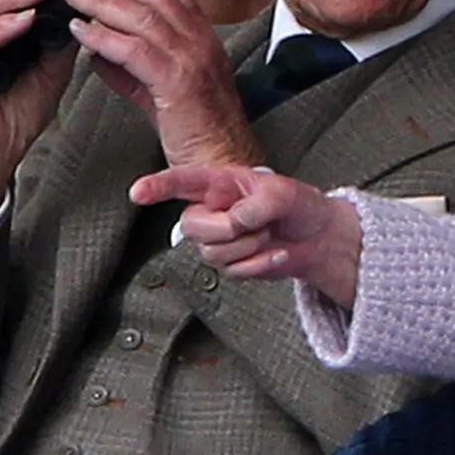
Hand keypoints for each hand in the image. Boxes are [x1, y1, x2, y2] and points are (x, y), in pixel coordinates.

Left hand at [66, 0, 263, 171]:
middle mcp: (202, 44)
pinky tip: (80, 30)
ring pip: (142, 16)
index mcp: (204, 41)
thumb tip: (98, 51)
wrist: (222, 164)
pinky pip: (134, 50)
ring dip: (101, 0)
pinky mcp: (178, 83)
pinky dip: (103, 36)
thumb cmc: (197, 131)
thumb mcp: (162, 92)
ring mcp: (193, 61)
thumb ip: (131, 69)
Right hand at [130, 165, 363, 308]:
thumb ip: (255, 204)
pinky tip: (276, 253)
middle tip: (260, 222)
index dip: (156, 187)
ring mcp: (217, 240)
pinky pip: (233, 271)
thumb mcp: (282, 193)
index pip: (180, 183)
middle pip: (191, 227)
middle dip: (227, 229)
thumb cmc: (298, 205)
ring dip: (249, 246)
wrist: (317, 236)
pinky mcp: (229, 265)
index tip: (137, 192)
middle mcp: (210, 211)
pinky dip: (260, 263)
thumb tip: (234, 221)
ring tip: (268, 233)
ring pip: (211, 253)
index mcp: (217, 184)